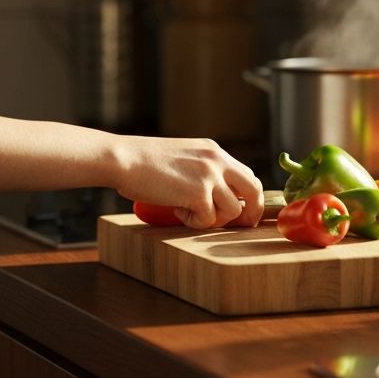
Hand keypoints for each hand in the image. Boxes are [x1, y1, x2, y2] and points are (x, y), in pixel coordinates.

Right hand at [112, 136, 264, 229]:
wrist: (123, 159)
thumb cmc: (144, 162)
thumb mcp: (184, 158)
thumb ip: (204, 171)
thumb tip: (219, 195)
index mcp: (215, 152)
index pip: (247, 175)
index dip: (248, 196)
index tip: (243, 211)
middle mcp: (218, 161)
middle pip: (254, 190)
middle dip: (251, 212)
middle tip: (242, 226)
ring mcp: (210, 176)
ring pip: (234, 209)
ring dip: (214, 219)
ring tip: (190, 212)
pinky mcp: (198, 193)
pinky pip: (209, 219)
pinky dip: (194, 222)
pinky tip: (178, 212)